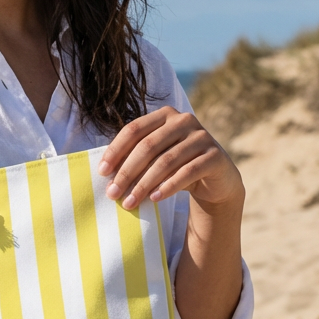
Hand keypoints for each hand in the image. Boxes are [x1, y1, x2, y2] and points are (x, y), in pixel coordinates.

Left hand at [98, 106, 243, 210]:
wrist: (216, 179)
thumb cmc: (178, 166)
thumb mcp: (156, 157)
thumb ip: (136, 157)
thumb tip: (106, 174)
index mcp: (165, 115)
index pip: (134, 130)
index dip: (116, 150)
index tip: (102, 172)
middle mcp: (184, 121)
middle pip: (148, 146)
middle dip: (127, 172)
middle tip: (112, 193)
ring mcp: (202, 137)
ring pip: (166, 161)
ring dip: (144, 184)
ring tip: (130, 202)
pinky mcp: (215, 156)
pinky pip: (187, 172)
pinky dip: (168, 187)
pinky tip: (154, 199)